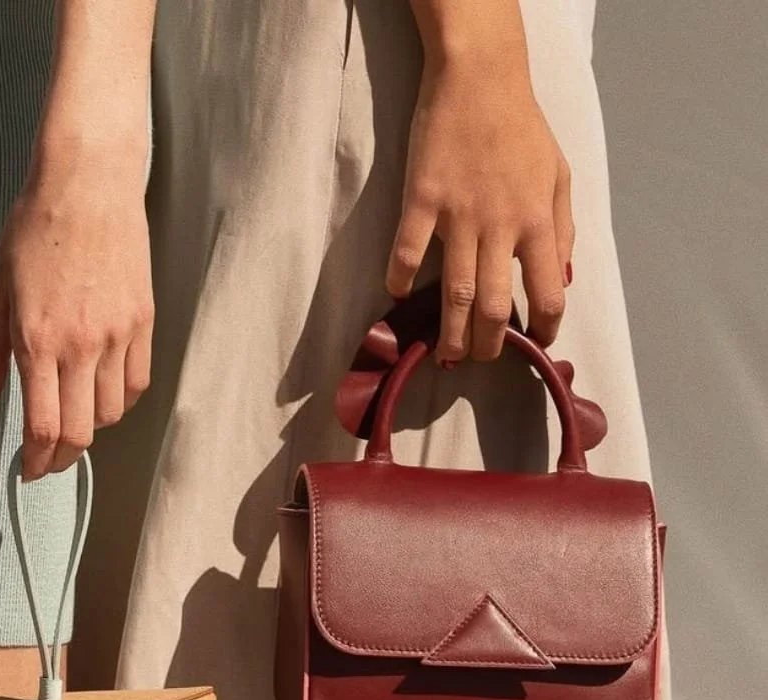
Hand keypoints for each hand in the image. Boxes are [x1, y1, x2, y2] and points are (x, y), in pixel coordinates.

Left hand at [0, 139, 152, 478]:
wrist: (88, 181)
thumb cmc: (34, 226)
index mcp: (38, 339)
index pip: (44, 426)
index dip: (37, 461)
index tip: (29, 469)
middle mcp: (82, 345)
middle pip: (81, 434)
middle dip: (62, 458)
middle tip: (49, 460)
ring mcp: (118, 336)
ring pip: (110, 413)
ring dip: (89, 426)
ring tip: (72, 414)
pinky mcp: (143, 323)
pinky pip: (136, 385)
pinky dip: (118, 400)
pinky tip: (100, 392)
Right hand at [385, 46, 573, 363]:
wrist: (479, 80)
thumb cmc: (521, 128)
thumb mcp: (559, 176)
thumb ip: (563, 230)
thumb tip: (562, 279)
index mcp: (537, 222)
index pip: (549, 292)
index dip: (545, 327)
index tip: (535, 342)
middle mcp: (500, 226)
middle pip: (496, 307)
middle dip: (489, 345)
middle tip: (480, 357)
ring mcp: (458, 216)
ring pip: (456, 293)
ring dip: (450, 333)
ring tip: (445, 354)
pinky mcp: (422, 201)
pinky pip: (407, 252)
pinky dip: (399, 279)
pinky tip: (398, 295)